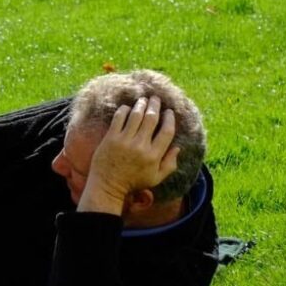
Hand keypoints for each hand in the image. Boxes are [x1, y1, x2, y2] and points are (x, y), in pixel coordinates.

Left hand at [76, 96, 179, 213]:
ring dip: (141, 104)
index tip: (169, 112)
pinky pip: (119, 118)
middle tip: (155, 99)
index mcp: (154, 156)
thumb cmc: (133, 182)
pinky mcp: (111, 138)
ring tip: (143, 100)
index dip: (169, 119)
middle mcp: (140, 146)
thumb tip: (178, 147)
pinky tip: (127, 108)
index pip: (167, 131)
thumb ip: (169, 164)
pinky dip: (124, 110)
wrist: (108, 185)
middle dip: (155, 106)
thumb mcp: (156, 178)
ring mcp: (124, 141)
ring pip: (136, 115)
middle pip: (152, 119)